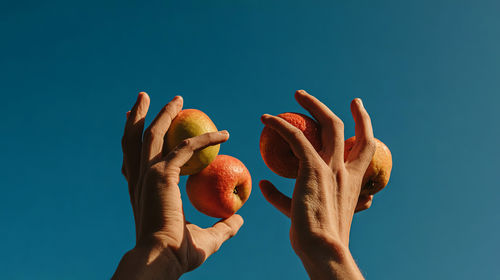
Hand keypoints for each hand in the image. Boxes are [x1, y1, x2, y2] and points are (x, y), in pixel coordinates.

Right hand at [113, 92, 243, 278]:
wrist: (163, 260)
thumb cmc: (178, 254)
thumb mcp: (205, 237)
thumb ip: (222, 226)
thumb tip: (239, 220)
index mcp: (141, 191)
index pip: (134, 159)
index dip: (136, 141)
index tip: (144, 126)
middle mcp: (139, 179)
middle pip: (134, 139)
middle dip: (138, 116)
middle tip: (146, 99)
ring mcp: (148, 175)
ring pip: (153, 134)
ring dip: (163, 113)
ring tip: (176, 98)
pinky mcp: (162, 175)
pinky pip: (186, 147)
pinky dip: (205, 139)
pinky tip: (225, 134)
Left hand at [259, 90, 375, 278]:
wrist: (322, 248)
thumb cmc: (312, 236)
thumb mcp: (301, 212)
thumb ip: (283, 197)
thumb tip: (264, 184)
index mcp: (353, 180)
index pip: (365, 146)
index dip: (364, 124)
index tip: (356, 108)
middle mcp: (345, 169)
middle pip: (344, 127)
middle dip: (334, 108)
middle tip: (314, 99)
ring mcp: (332, 166)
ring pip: (326, 123)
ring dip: (311, 104)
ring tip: (297, 95)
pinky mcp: (313, 167)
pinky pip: (295, 136)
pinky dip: (280, 125)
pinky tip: (266, 119)